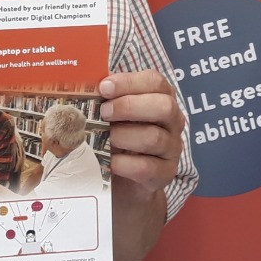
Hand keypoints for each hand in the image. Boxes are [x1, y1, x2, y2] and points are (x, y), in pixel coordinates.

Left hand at [98, 69, 184, 199]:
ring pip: (154, 137)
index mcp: (162, 97)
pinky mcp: (166, 173)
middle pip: (164, 106)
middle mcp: (173, 121)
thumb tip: (86, 87)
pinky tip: (110, 162)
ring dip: (124, 136)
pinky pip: (147, 167)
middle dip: (129, 107)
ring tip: (105, 139)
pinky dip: (124, 164)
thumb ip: (106, 99)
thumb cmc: (119, 136)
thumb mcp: (114, 114)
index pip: (155, 81)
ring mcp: (172, 148)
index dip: (129, 82)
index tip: (104, 88)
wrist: (126, 179)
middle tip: (104, 112)